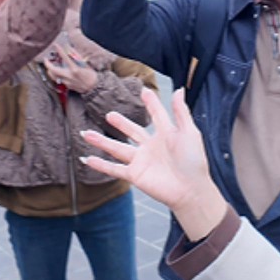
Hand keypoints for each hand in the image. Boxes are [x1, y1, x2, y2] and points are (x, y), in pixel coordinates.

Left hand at [42, 43, 98, 93]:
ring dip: (49, 70)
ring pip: (53, 76)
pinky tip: (56, 72)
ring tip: (49, 66)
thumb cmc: (90, 75)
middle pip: (53, 69)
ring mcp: (67, 82)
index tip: (56, 45)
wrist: (93, 88)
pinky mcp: (66, 86)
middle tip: (46, 59)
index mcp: (74, 69)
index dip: (59, 50)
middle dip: (47, 63)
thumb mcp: (85, 64)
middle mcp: (69, 76)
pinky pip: (58, 80)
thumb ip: (76, 56)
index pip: (65, 57)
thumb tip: (69, 49)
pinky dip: (55, 75)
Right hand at [82, 89, 227, 239]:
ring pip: (117, 148)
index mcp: (166, 134)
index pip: (156, 114)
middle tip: (109, 115)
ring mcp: (141, 161)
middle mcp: (151, 147)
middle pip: (132, 131)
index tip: (144, 91)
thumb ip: (181, 112)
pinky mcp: (135, 175)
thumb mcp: (190, 132)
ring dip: (101, 141)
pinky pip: (114, 169)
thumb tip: (178, 90)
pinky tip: (87, 159)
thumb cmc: (194, 162)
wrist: (191, 190)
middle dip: (120, 123)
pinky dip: (99, 165)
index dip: (151, 103)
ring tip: (86, 133)